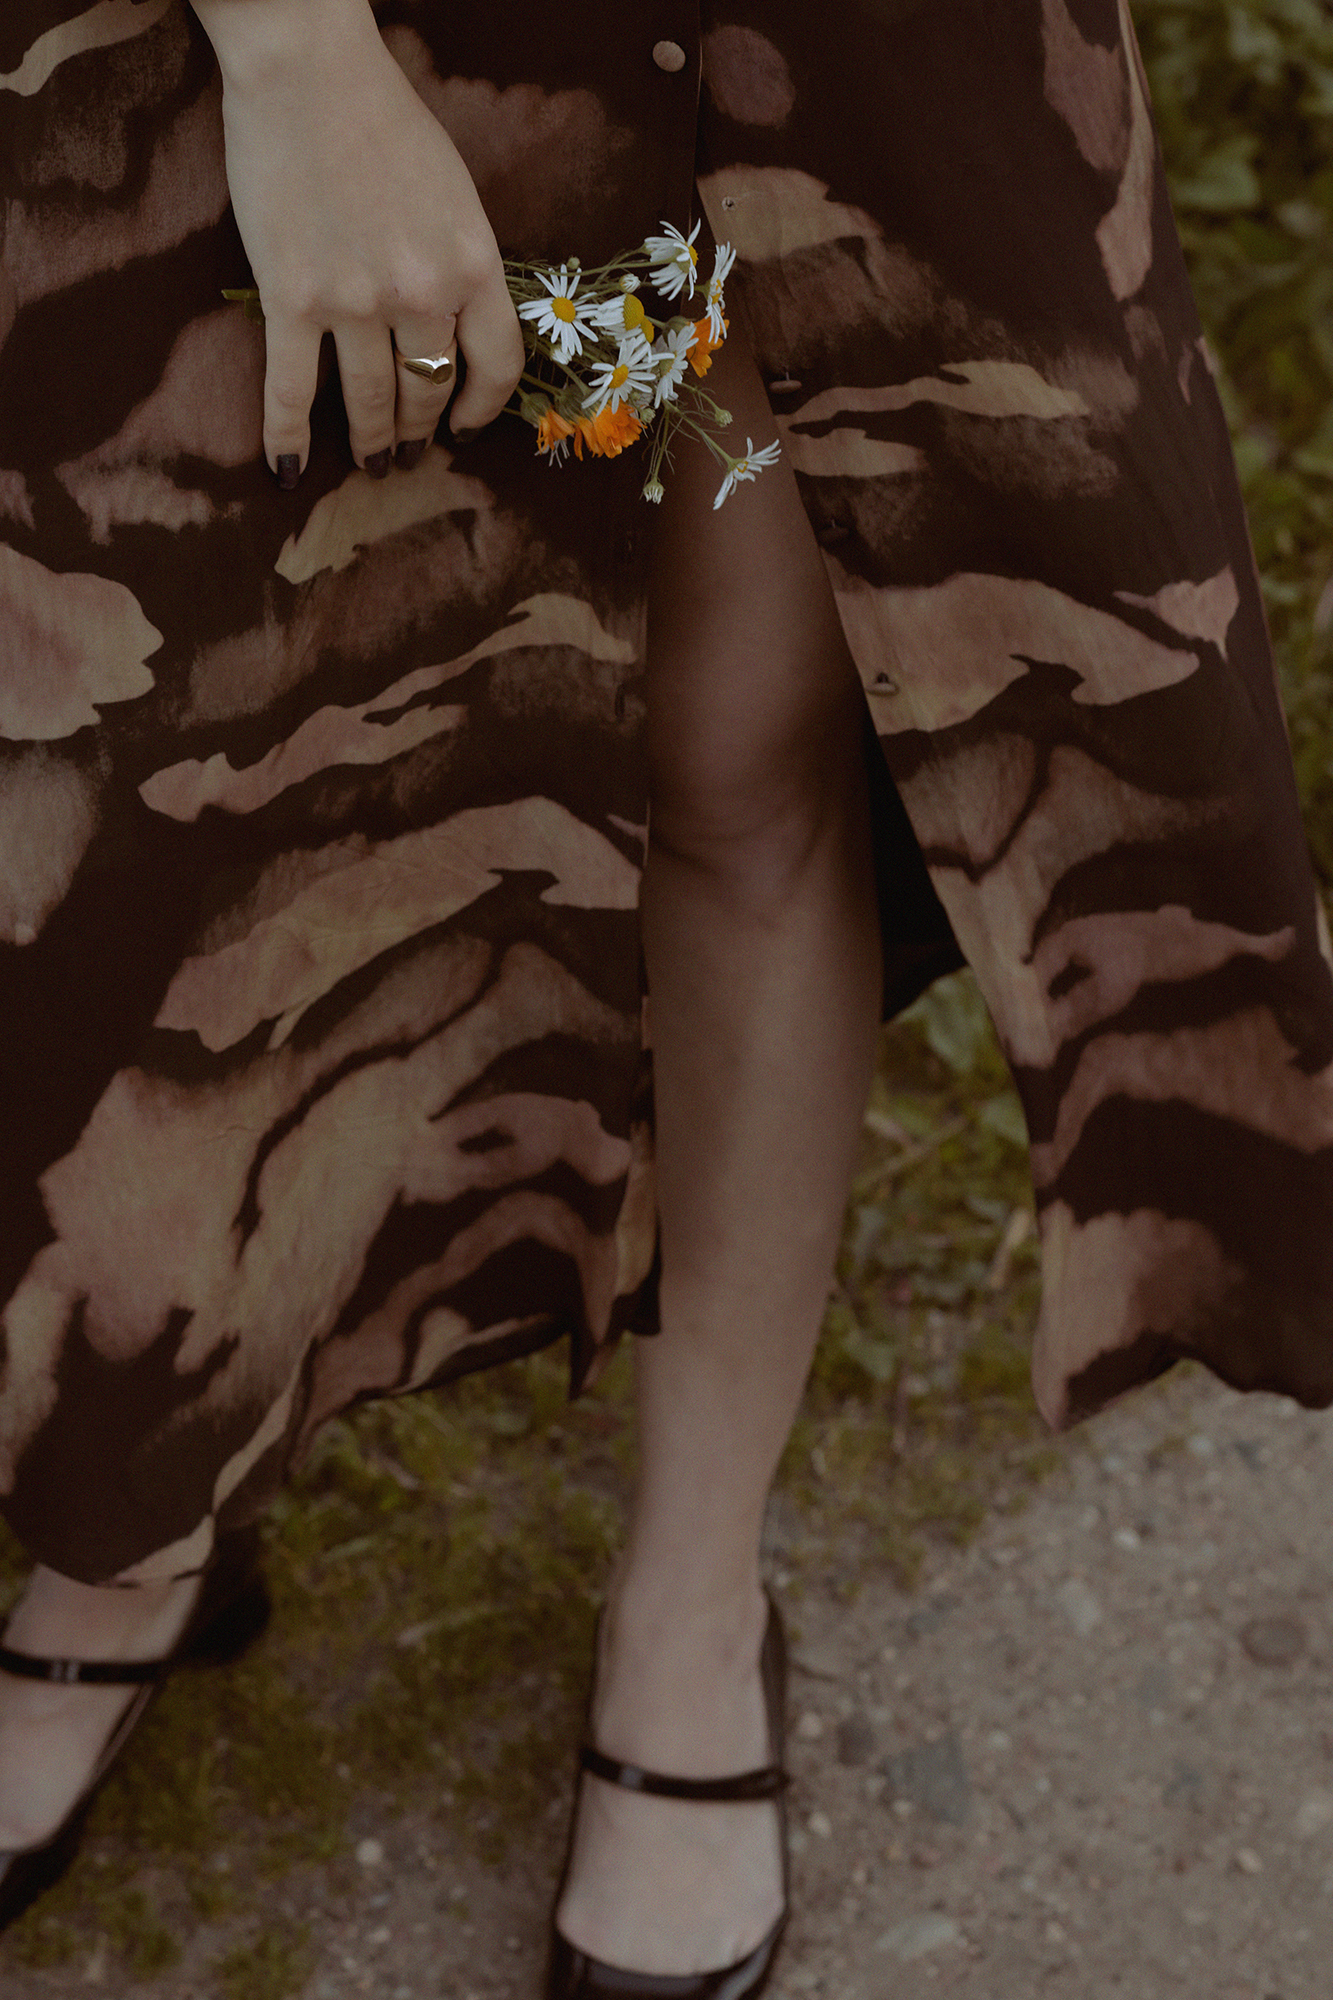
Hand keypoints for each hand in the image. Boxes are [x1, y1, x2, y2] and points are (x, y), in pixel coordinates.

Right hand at [192, 0, 524, 481]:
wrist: (307, 70)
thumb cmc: (384, 119)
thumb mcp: (455, 194)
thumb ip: (462, 262)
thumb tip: (457, 324)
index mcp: (473, 265)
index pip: (497, 366)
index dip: (484, 409)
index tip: (467, 427)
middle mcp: (422, 295)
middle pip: (429, 390)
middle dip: (420, 430)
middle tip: (408, 451)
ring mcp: (355, 303)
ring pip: (370, 400)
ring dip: (371, 441)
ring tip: (371, 461)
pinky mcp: (292, 300)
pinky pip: (291, 390)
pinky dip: (289, 438)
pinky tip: (290, 470)